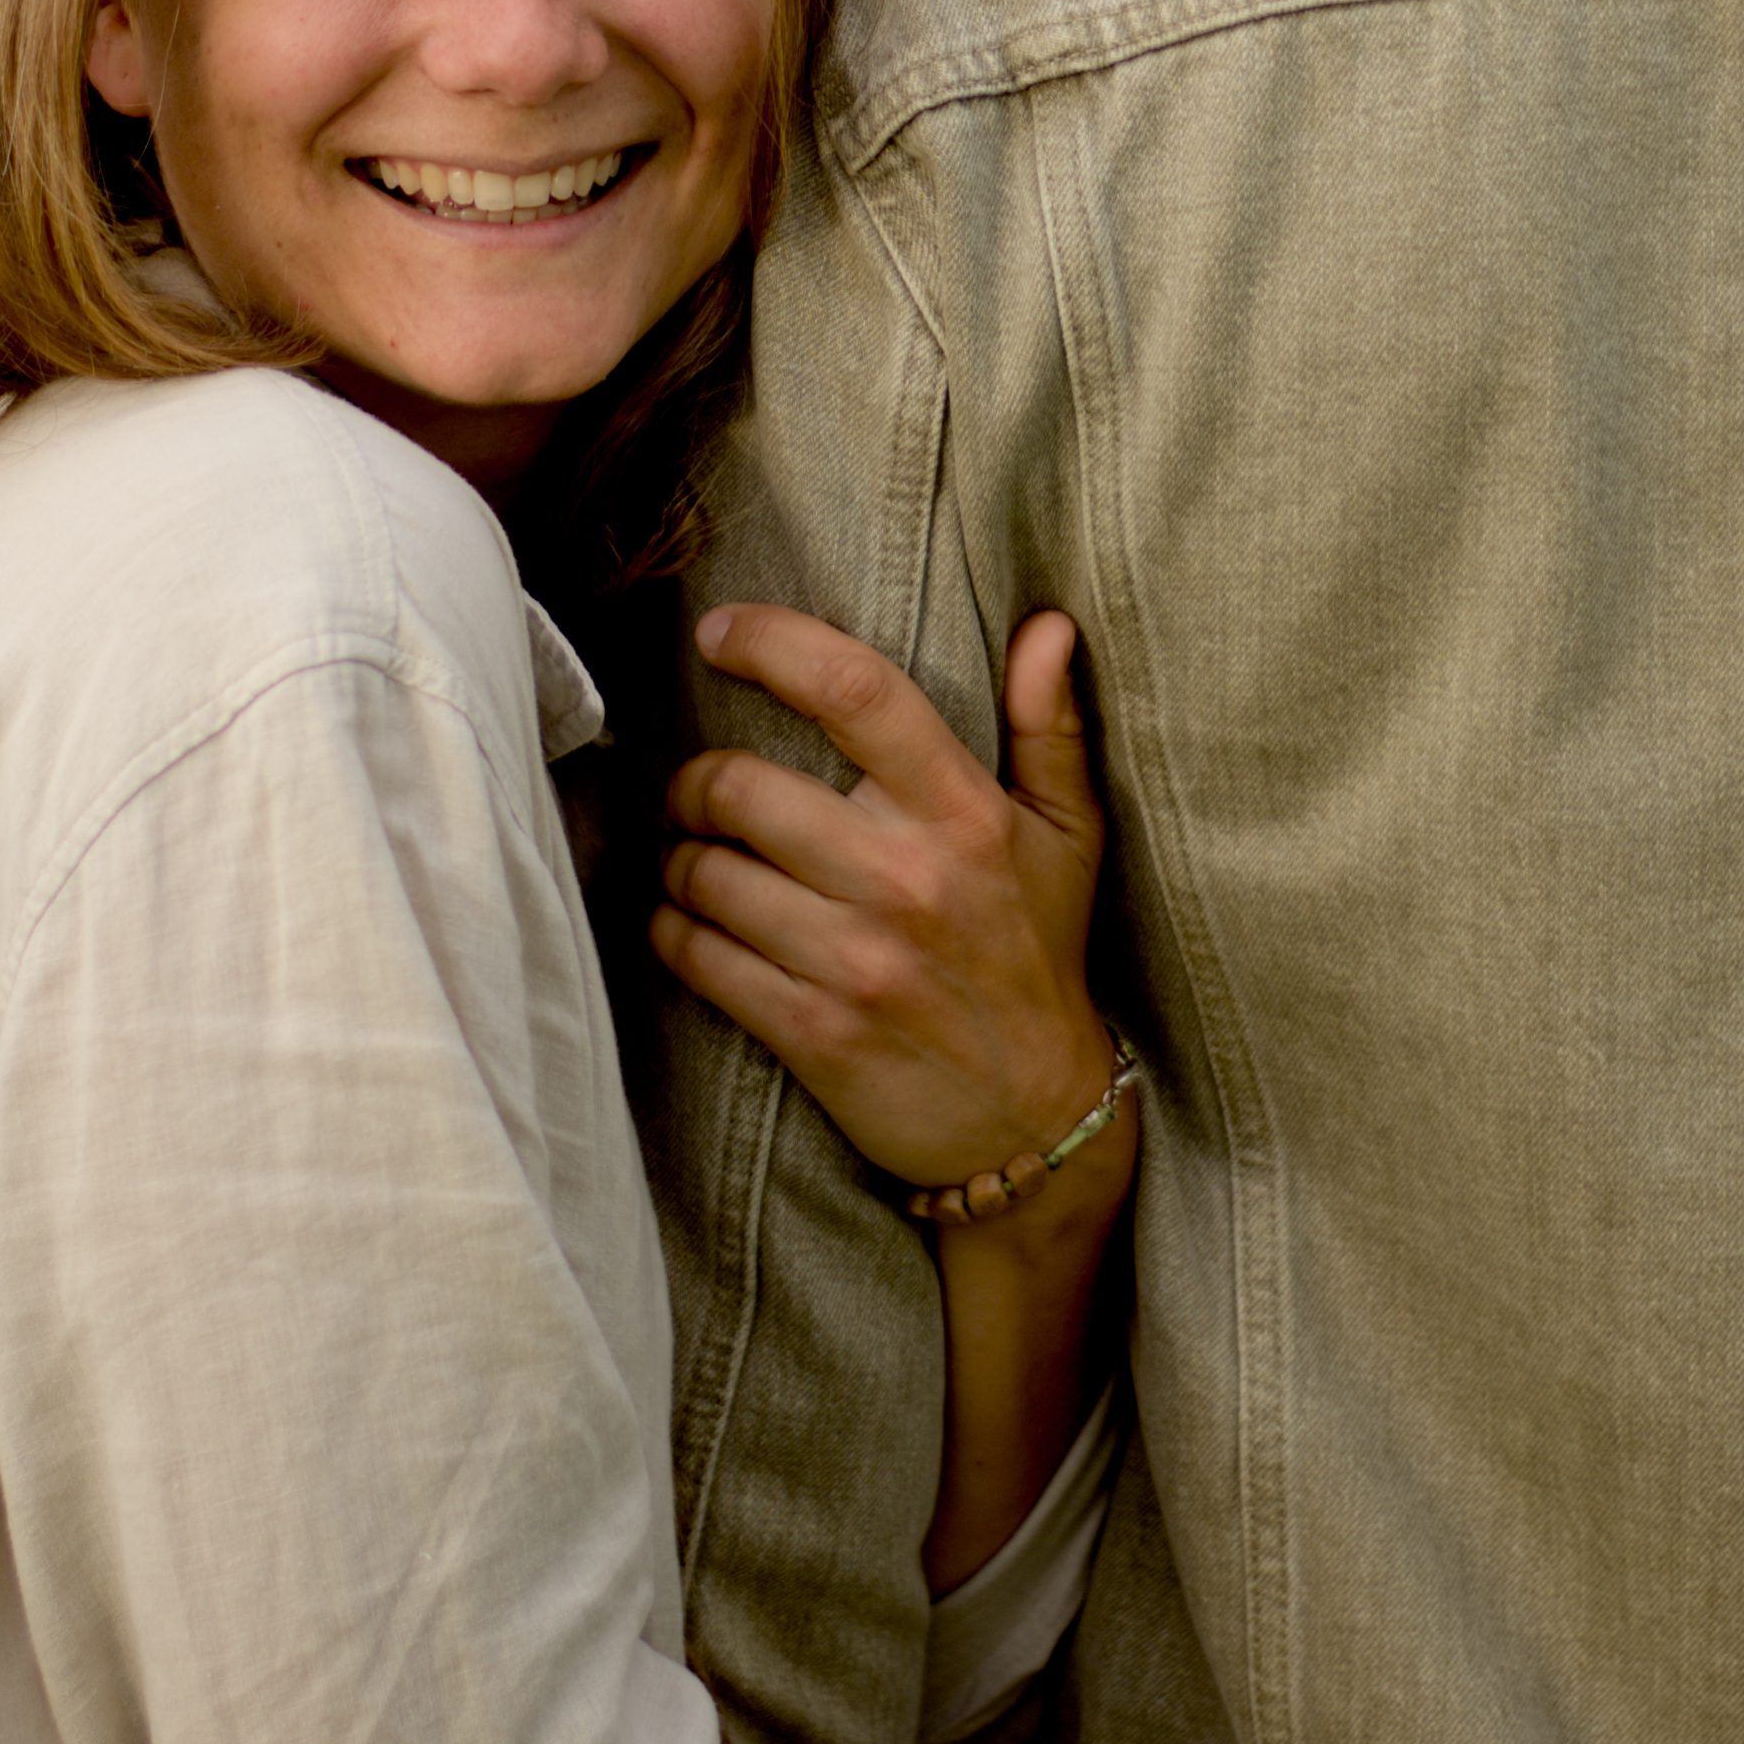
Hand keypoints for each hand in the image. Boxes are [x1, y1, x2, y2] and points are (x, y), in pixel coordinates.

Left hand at [654, 606, 1111, 1188]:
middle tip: (701, 792)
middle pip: (743, 786)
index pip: (857, 692)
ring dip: (681, 861)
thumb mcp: (1068, 834)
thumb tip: (1047, 625)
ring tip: (694, 862)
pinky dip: (674, 932)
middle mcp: (906, 878)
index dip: (772, 644)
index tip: (721, 632)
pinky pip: (699, 958)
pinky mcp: (813, 1032)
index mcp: (965, 812)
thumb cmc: (1039, 954)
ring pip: (706, 875)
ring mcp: (855, 960)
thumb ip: (1049, 723)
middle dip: (698, 782)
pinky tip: (688, 925)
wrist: (1037, 1118)